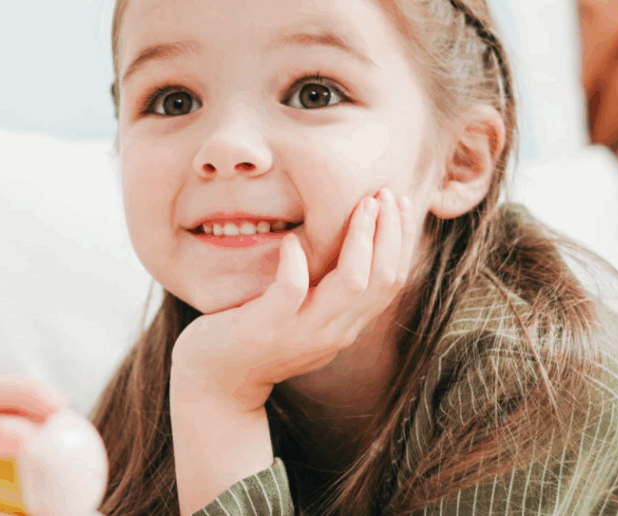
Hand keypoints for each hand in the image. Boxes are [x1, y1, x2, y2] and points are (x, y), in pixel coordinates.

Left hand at [170, 188, 416, 411]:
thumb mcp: (305, 315)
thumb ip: (328, 291)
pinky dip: (296, 260)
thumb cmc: (257, 336)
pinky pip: (292, 289)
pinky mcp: (266, 327)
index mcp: (347, 325)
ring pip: (352, 283)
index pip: (392, 281)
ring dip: (362, 238)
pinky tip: (291, 239)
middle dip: (391, 232)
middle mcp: (334, 331)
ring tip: (362, 204)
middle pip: (383, 279)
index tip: (402, 203)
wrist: (215, 382)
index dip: (402, 240)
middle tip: (387, 192)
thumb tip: (349, 244)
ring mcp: (302, 332)